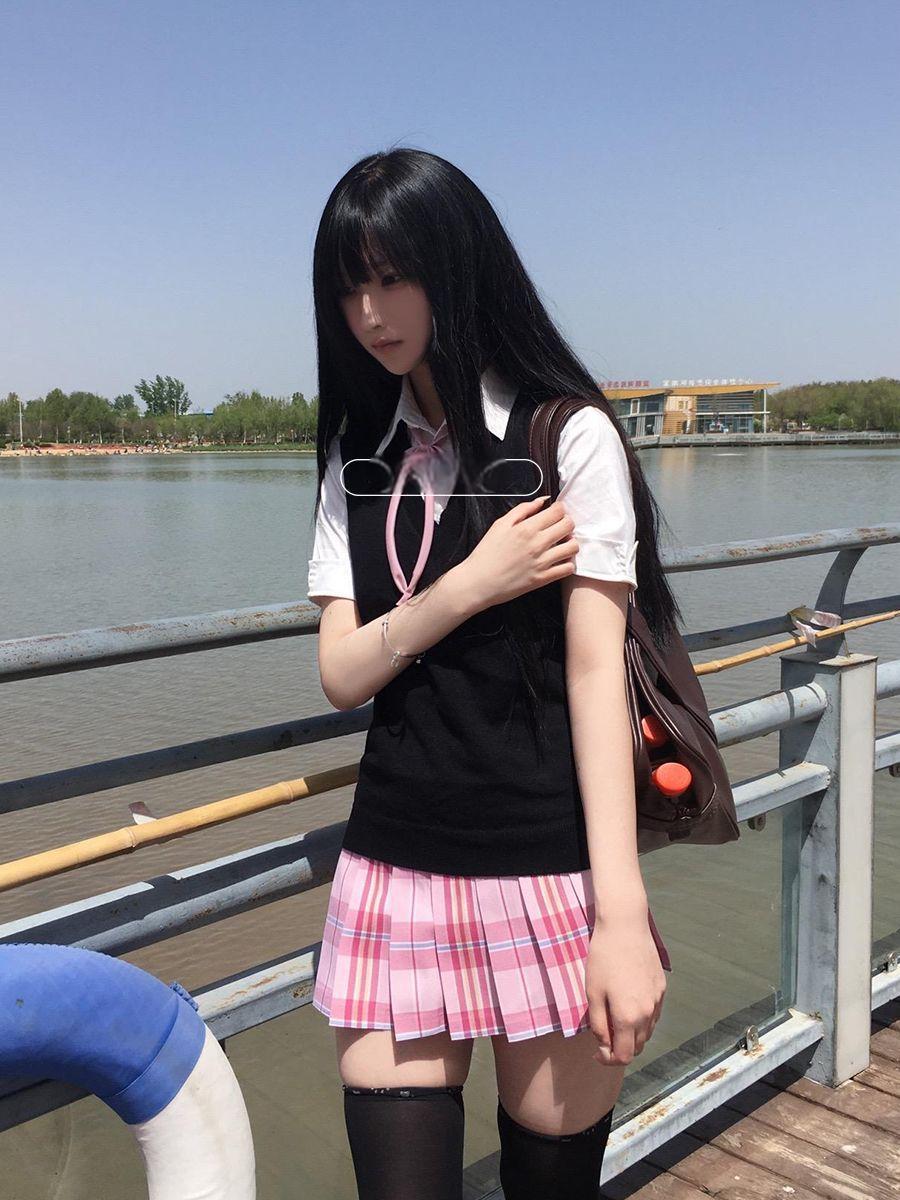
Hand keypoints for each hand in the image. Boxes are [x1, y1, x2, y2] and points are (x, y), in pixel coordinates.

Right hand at [462, 496, 577, 608]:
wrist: (478, 582)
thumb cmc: (486, 553)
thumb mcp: (500, 525)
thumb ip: (522, 510)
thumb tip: (542, 500)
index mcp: (526, 528)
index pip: (558, 511)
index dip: (560, 509)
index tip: (555, 512)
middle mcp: (537, 544)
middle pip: (569, 526)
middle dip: (566, 523)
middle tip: (558, 527)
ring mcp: (542, 562)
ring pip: (572, 547)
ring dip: (569, 542)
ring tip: (560, 544)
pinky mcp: (543, 579)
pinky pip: (568, 568)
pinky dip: (567, 562)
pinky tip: (558, 560)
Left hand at [585, 913, 666, 1064]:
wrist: (625, 926)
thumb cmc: (603, 958)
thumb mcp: (593, 993)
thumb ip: (598, 1025)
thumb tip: (604, 1046)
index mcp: (628, 1017)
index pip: (624, 1056)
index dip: (609, 1060)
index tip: (596, 1052)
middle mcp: (647, 1013)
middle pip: (637, 1047)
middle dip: (620, 1048)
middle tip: (603, 1035)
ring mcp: (657, 1000)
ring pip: (647, 1032)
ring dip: (632, 1034)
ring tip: (614, 1019)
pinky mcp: (661, 987)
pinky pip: (653, 1014)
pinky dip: (642, 1019)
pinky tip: (627, 1005)